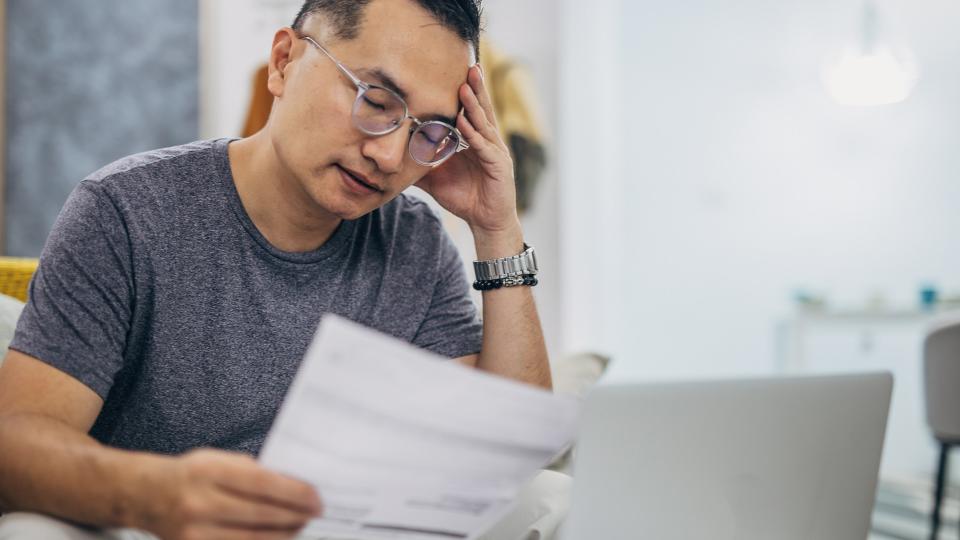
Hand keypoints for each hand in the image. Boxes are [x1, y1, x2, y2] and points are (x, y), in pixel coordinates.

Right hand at [141, 448, 321, 539]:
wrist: (147, 495)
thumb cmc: (191, 474)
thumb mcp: (218, 459)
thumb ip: (253, 471)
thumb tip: (295, 487)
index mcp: (208, 471)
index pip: (262, 484)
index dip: (294, 493)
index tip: (316, 497)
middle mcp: (199, 503)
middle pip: (261, 514)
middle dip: (295, 515)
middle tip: (316, 513)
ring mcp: (194, 532)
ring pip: (253, 539)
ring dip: (284, 534)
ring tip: (301, 525)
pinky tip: (278, 538)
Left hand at [416, 64, 520, 236]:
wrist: (485, 222)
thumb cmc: (464, 198)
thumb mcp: (435, 178)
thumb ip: (418, 166)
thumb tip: (392, 160)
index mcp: (476, 140)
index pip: (471, 111)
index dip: (466, 93)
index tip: (456, 72)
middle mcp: (488, 142)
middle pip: (482, 110)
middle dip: (475, 88)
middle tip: (469, 66)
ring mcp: (495, 153)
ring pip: (484, 124)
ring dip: (474, 105)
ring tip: (464, 87)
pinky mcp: (499, 166)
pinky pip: (484, 147)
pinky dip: (474, 135)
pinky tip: (465, 123)